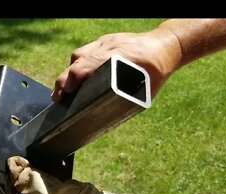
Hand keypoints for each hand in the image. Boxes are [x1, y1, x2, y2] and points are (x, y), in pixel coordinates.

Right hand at [51, 28, 181, 101]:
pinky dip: (78, 64)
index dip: (73, 79)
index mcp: (119, 59)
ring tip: (64, 89)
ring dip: (70, 71)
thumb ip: (124, 101)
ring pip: (79, 55)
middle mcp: (109, 48)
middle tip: (58, 97)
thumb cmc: (157, 74)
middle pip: (78, 61)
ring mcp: (105, 42)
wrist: (167, 46)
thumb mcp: (143, 92)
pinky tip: (76, 77)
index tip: (64, 94)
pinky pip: (86, 52)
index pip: (87, 67)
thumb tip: (104, 120)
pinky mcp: (104, 41)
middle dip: (65, 80)